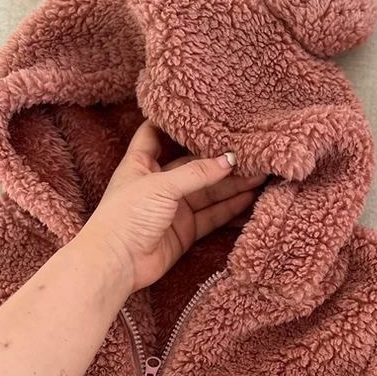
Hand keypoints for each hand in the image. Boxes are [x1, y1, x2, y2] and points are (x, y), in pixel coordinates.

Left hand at [75, 119, 266, 295]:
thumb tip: (229, 160)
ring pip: (207, 193)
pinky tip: (249, 198)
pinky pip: (212, 216)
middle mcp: (158, 184)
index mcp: (141, 164)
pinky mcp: (185, 231)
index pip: (155, 135)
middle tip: (250, 153)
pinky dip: (230, 208)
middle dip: (219, 161)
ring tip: (259, 174)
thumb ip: (197, 173)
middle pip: (193, 167)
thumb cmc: (126, 216)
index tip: (199, 112)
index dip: (173, 123)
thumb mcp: (161, 186)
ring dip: (231, 185)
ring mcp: (173, 209)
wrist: (118, 263)